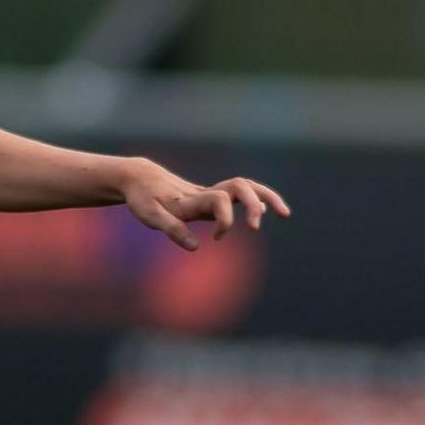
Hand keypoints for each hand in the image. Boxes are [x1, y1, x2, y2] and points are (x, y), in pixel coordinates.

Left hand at [121, 163, 290, 250]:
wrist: (140, 177)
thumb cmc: (141, 198)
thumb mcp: (149, 216)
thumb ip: (172, 229)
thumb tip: (196, 248)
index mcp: (192, 199)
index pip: (219, 200)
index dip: (225, 219)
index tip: (218, 238)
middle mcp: (206, 192)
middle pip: (241, 187)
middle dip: (254, 204)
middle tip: (257, 227)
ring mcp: (210, 191)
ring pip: (246, 186)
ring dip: (266, 196)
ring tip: (284, 213)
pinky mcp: (210, 195)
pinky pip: (240, 192)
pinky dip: (255, 198)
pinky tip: (262, 209)